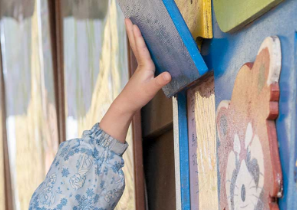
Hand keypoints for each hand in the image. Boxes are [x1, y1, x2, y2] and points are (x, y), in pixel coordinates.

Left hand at [100, 18, 171, 142]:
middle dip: (132, 31)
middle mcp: (141, 64)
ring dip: (134, 36)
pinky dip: (139, 45)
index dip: (139, 37)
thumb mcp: (151, 89)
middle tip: (127, 18)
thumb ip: (160, 81)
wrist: (127, 104)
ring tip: (132, 26)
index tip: (134, 25)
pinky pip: (140, 53)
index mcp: (144, 66)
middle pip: (135, 44)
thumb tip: (168, 74)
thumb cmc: (138, 96)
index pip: (141, 48)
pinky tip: (141, 44)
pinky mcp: (141, 71)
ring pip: (136, 48)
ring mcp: (140, 67)